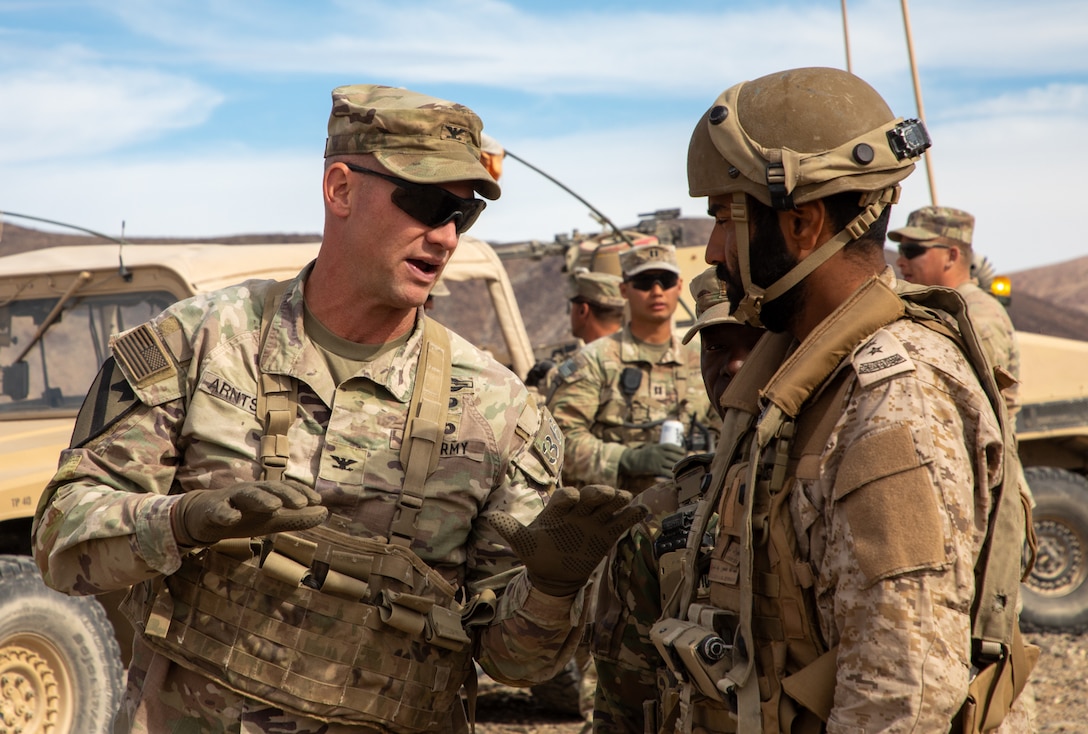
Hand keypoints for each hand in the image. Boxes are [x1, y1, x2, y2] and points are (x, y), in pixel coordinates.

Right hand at [171, 480, 327, 546]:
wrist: (204, 516)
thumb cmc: (244, 515)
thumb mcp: (273, 519)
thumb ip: (298, 518)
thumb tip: (325, 513)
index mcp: (265, 493)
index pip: (285, 489)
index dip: (301, 492)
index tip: (318, 501)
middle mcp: (250, 491)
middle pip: (268, 488)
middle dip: (285, 494)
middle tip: (301, 503)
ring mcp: (229, 499)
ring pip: (246, 495)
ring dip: (260, 499)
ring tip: (274, 507)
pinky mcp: (211, 510)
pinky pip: (218, 511)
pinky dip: (226, 513)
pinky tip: (233, 518)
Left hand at [488, 484, 647, 596]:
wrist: (554, 574)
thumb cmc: (538, 554)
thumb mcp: (523, 544)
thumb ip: (510, 530)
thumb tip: (491, 519)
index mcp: (557, 509)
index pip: (564, 496)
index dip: (569, 495)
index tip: (573, 497)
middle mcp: (578, 510)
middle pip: (590, 496)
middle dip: (597, 492)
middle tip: (605, 493)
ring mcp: (594, 521)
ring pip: (608, 505)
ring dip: (617, 499)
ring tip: (626, 498)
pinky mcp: (607, 533)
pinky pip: (622, 521)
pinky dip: (633, 515)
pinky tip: (644, 511)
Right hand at [618, 443, 684, 478]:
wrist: (634, 460)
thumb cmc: (645, 454)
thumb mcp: (653, 447)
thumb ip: (662, 449)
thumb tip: (675, 451)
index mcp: (658, 446)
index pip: (671, 446)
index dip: (679, 449)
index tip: (683, 451)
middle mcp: (658, 453)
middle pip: (673, 456)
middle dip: (680, 459)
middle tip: (684, 461)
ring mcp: (657, 461)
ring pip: (671, 464)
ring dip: (678, 467)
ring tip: (682, 468)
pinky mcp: (655, 469)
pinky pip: (666, 472)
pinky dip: (672, 474)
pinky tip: (676, 475)